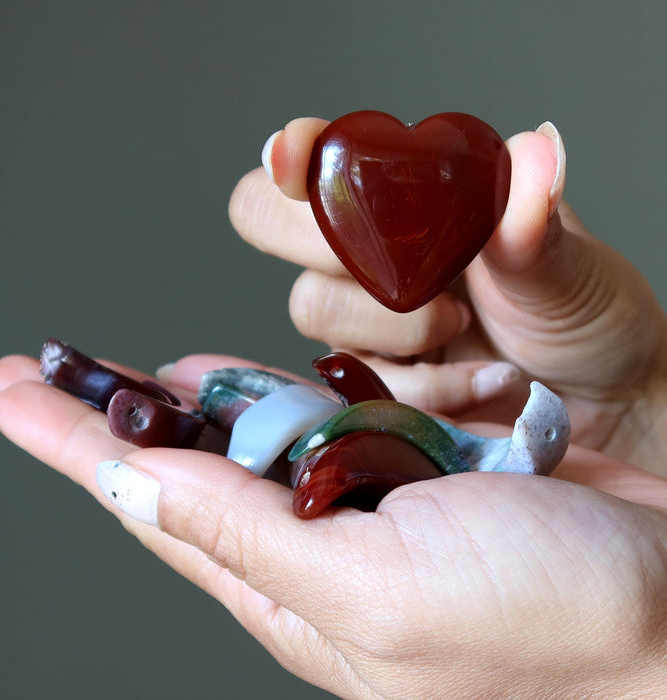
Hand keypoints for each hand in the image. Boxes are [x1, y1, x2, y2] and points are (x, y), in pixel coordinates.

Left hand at [0, 355, 666, 698]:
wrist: (661, 599)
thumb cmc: (540, 621)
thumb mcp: (374, 593)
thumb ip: (248, 541)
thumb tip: (135, 484)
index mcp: (284, 584)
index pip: (144, 498)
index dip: (69, 441)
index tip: (9, 392)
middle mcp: (308, 543)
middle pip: (179, 461)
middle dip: (100, 414)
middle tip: (38, 371)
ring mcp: (356, 498)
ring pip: (242, 434)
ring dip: (176, 397)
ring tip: (112, 372)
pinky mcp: (404, 463)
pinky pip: (314, 415)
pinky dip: (266, 387)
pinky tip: (227, 376)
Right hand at [229, 118, 666, 474]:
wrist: (599, 400)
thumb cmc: (586, 314)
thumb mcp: (568, 264)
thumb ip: (533, 221)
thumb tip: (535, 154)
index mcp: (415, 193)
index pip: (324, 157)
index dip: (294, 154)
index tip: (295, 161)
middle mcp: (373, 246)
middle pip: (270, 222)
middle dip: (324, 247)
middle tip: (403, 274)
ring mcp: (363, 314)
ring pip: (312, 308)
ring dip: (393, 327)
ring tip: (462, 327)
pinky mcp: (370, 374)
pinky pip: (355, 379)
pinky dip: (424, 387)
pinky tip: (479, 381)